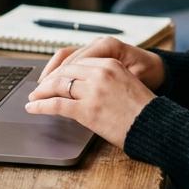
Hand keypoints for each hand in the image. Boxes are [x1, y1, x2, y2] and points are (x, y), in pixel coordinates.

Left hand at [27, 42, 161, 147]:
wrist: (155, 125)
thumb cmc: (143, 110)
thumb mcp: (126, 83)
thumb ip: (105, 80)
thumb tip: (83, 87)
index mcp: (110, 64)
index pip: (77, 62)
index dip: (61, 71)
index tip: (52, 78)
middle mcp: (100, 73)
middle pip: (65, 72)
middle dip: (49, 81)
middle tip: (38, 88)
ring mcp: (92, 91)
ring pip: (57, 86)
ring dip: (41, 92)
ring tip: (33, 98)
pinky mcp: (87, 110)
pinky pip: (56, 104)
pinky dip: (41, 106)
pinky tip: (33, 108)